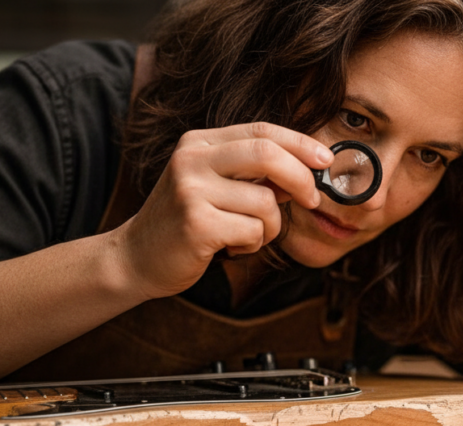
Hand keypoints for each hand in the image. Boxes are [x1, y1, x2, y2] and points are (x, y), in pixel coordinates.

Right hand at [111, 122, 333, 298]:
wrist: (137, 258)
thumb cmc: (185, 223)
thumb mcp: (216, 187)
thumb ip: (255, 175)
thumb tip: (309, 170)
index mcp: (199, 143)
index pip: (261, 131)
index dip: (300, 143)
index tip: (325, 159)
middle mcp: (191, 160)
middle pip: (267, 154)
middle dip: (301, 177)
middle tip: (312, 199)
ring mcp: (191, 191)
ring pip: (265, 202)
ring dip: (270, 227)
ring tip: (247, 235)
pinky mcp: (196, 224)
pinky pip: (252, 230)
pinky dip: (252, 243)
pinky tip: (231, 247)